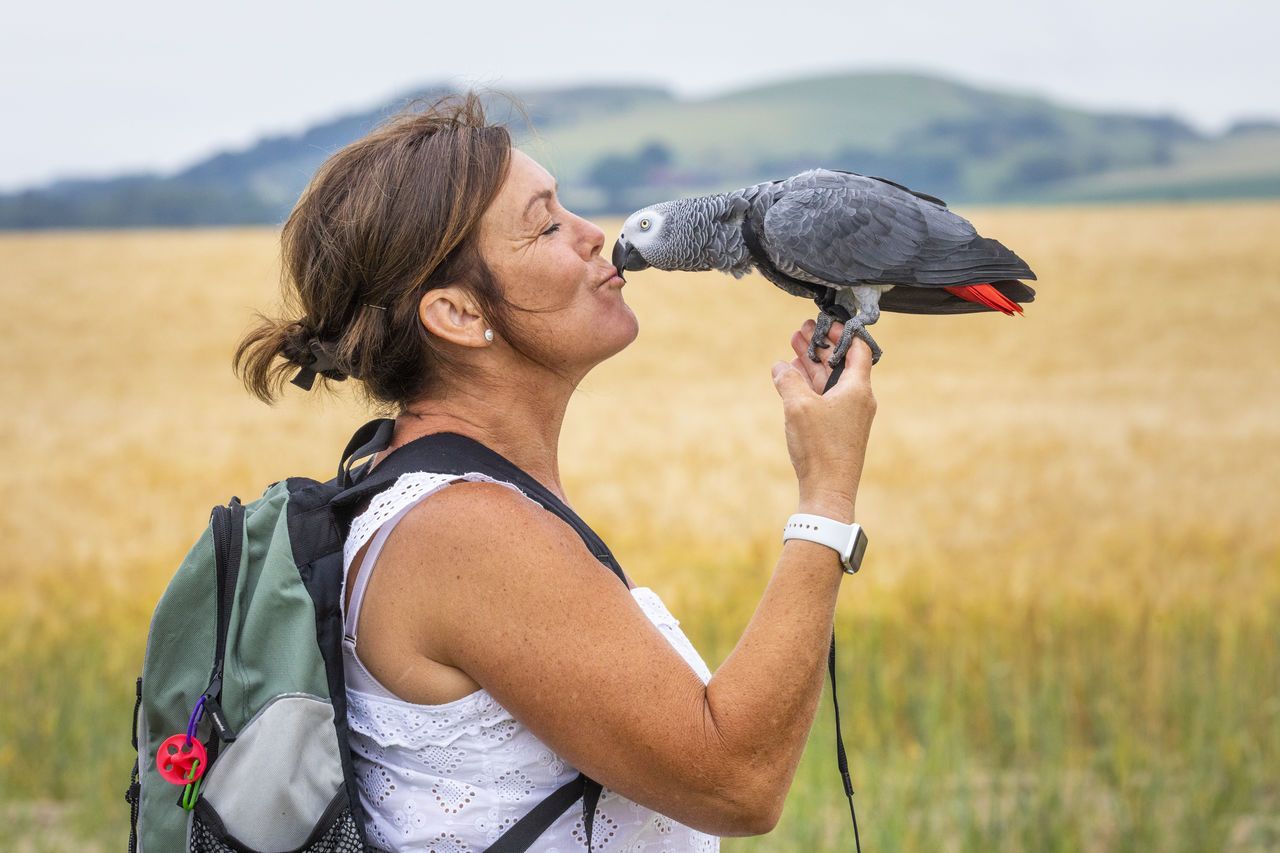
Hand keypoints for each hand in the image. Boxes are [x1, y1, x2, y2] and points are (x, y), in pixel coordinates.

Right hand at [771, 319, 876, 517]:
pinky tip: (792, 378)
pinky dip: (810, 385)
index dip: (841, 333)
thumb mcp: (798, 406)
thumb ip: (788, 380)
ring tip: (793, 347)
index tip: (824, 323)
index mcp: (858, 388)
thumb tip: (781, 366)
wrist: (828, 491)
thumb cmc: (819, 449)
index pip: (858, 349)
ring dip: (812, 364)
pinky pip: (825, 397)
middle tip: (801, 331)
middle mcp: (858, 399)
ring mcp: (848, 414)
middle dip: (820, 346)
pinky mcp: (838, 428)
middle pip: (841, 362)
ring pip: (830, 380)